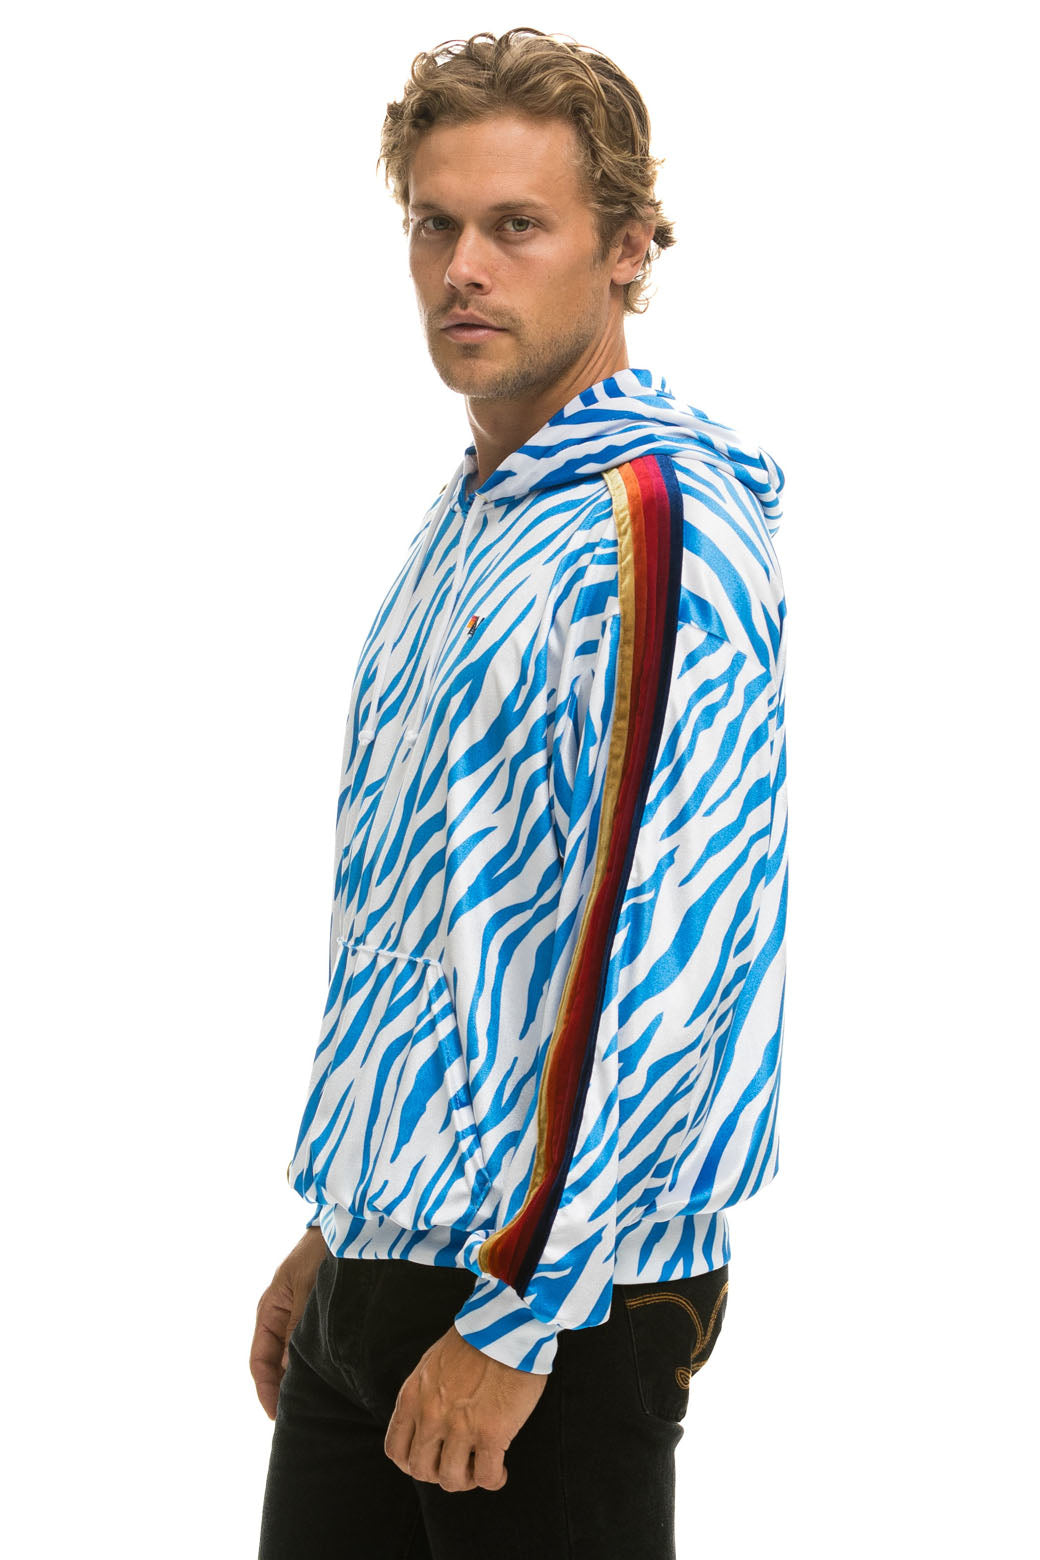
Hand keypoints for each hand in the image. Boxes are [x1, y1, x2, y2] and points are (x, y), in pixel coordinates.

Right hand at [250, 1225, 327, 1418]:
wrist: (347, 1227)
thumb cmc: (321, 1253)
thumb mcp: (307, 1290)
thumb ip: (299, 1329)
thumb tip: (291, 1372)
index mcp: (270, 1311)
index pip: (260, 1361)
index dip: (266, 1390)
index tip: (277, 1416)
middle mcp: (283, 1319)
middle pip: (277, 1366)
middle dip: (286, 1392)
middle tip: (301, 1419)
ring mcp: (302, 1318)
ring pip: (296, 1360)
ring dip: (304, 1381)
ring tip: (319, 1406)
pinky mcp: (321, 1317)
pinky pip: (313, 1349)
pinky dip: (318, 1366)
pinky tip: (334, 1381)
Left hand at [384, 1324, 547, 1491]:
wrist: (507, 1325)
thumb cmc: (474, 1340)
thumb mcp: (431, 1365)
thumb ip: (424, 1396)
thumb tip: (427, 1423)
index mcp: (412, 1397)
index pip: (396, 1450)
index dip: (413, 1463)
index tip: (432, 1459)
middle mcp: (431, 1415)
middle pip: (421, 1471)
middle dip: (440, 1474)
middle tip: (460, 1464)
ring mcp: (460, 1426)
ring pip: (451, 1480)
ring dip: (467, 1480)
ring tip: (481, 1467)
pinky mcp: (492, 1433)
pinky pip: (487, 1478)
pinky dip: (494, 1480)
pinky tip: (501, 1468)